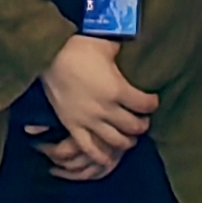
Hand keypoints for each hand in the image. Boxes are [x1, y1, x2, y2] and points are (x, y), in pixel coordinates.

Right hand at [37, 36, 157, 174]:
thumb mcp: (107, 45)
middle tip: (143, 121)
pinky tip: (108, 158)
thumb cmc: (79, 47)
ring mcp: (89, 120)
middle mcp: (106, 109)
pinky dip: (101, 156)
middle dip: (142, 125)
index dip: (152, 104)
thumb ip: (123, 51)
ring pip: (116, 141)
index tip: (153, 102)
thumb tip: (133, 49)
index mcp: (118, 89)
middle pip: (133, 126)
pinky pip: (89, 148)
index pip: (145, 104)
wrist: (49, 55)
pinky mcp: (73, 126)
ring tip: (129, 137)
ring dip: (127, 141)